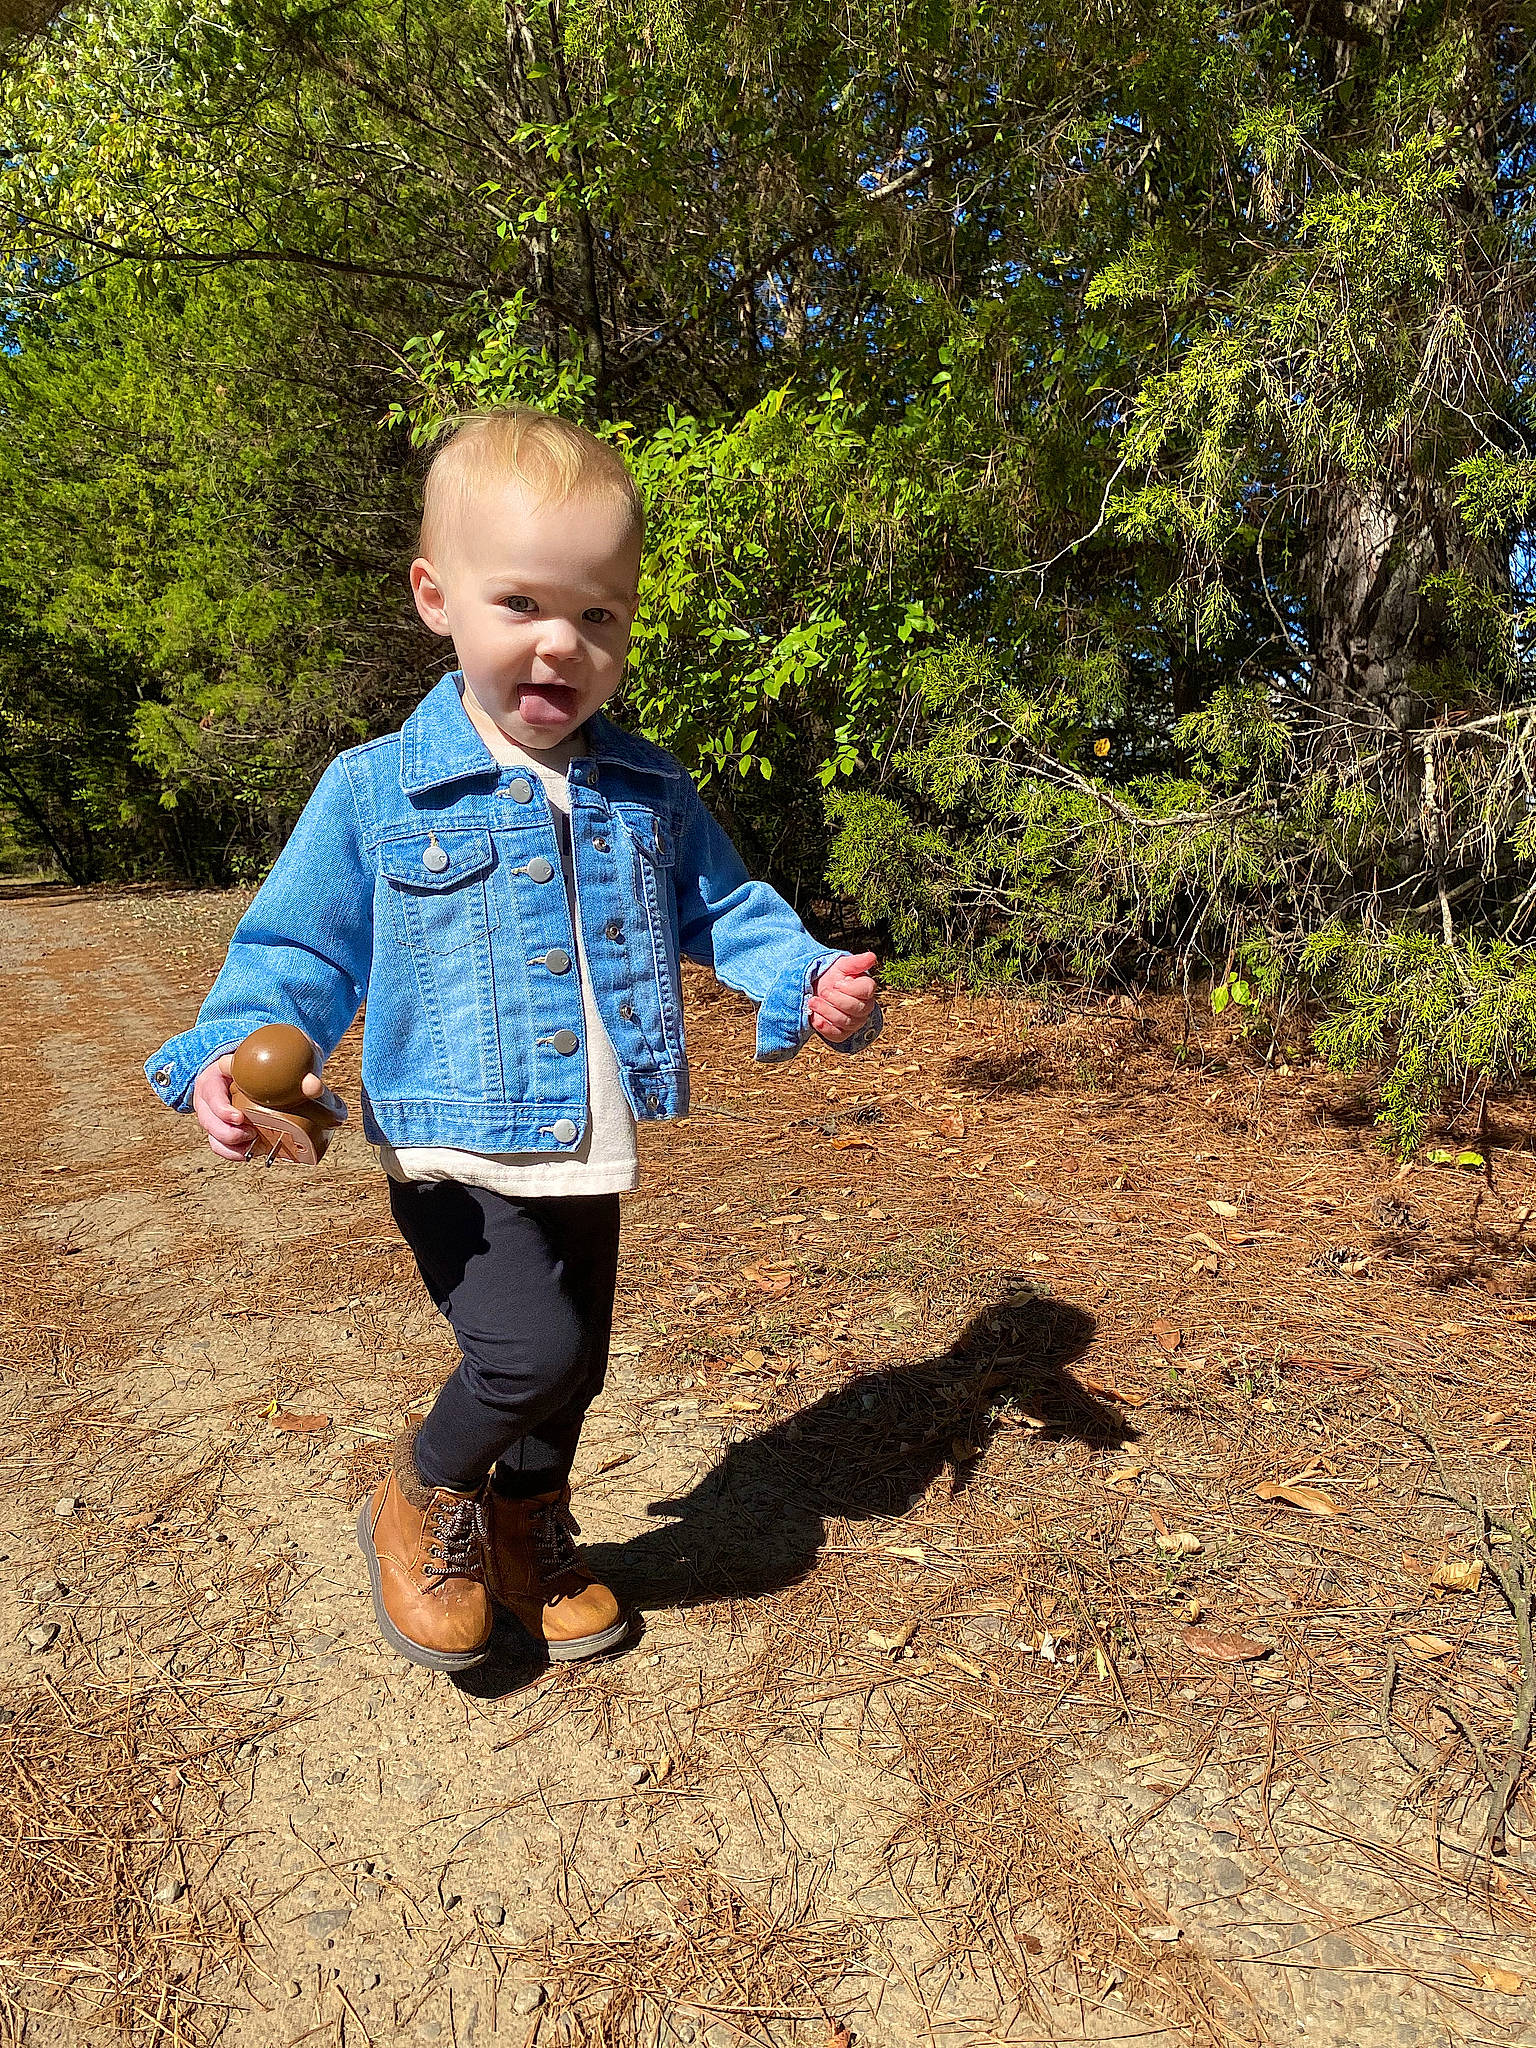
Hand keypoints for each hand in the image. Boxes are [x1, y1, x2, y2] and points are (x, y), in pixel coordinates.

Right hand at [193, 1054, 323, 1161]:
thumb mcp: (287, 1057)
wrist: (265, 1066)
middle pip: (207, 1116)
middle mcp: (212, 1092)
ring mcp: (213, 1110)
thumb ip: (301, 1067)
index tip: (240, 1118)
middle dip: (225, 1131)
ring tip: (251, 1147)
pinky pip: (218, 1143)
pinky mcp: (221, 1125)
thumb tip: (313, 1087)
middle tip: (250, 1135)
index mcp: (219, 1072)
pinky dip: (231, 1152)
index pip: (211, 1088)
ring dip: (228, 1144)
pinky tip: (248, 1154)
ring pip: (211, 1132)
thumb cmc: (273, 1060)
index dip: (221, 1106)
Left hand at [809, 950, 878, 1043]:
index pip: (866, 991)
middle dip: (836, 1000)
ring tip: (812, 1001)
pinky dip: (824, 1026)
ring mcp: (854, 1022)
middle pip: (856, 1009)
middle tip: (822, 991)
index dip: (850, 988)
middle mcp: (864, 1008)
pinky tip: (814, 1017)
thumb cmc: (832, 976)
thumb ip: (856, 962)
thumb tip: (872, 956)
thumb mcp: (841, 965)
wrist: (817, 989)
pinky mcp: (842, 1033)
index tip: (837, 983)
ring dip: (826, 1011)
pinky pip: (836, 1034)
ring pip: (845, 1021)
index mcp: (866, 989)